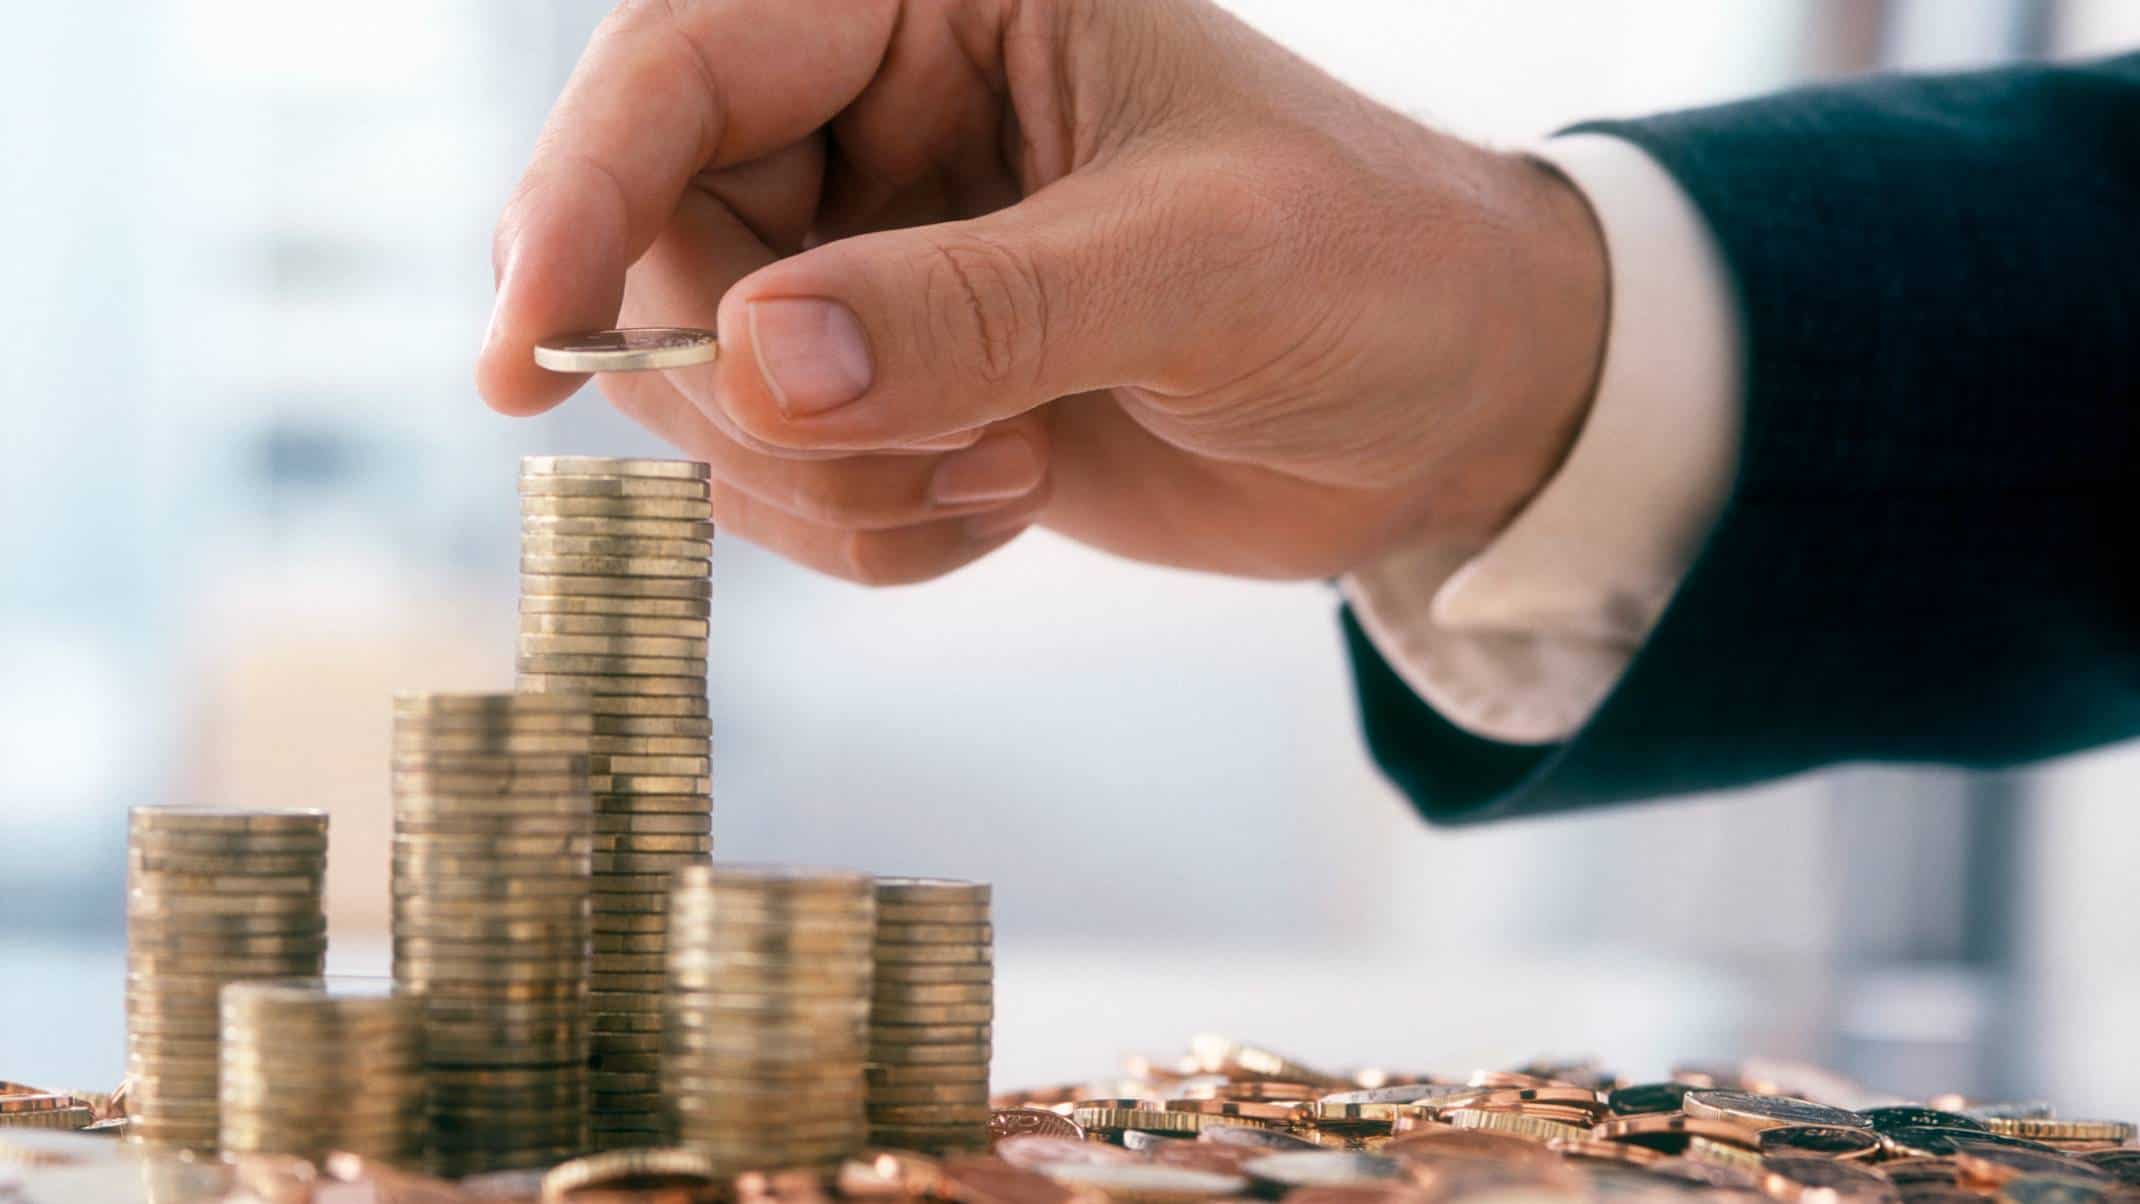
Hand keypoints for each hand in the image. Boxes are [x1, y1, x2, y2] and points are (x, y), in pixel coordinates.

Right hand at [478, 0, 1606, 584]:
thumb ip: (983, 303)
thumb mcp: (1201, 264)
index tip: (521, 364)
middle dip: (769, 398)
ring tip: (1013, 466)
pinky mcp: (896, 384)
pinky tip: (1011, 500)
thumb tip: (754, 360)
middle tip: (949, 448)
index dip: (578, 204)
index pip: (681, 70)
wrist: (1449, 402)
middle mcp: (877, 117)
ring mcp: (877, 261)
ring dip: (834, 481)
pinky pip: (784, 482)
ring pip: (710, 391)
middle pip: (665, 253)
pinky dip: (872, 532)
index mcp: (933, 1)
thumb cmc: (1372, 267)